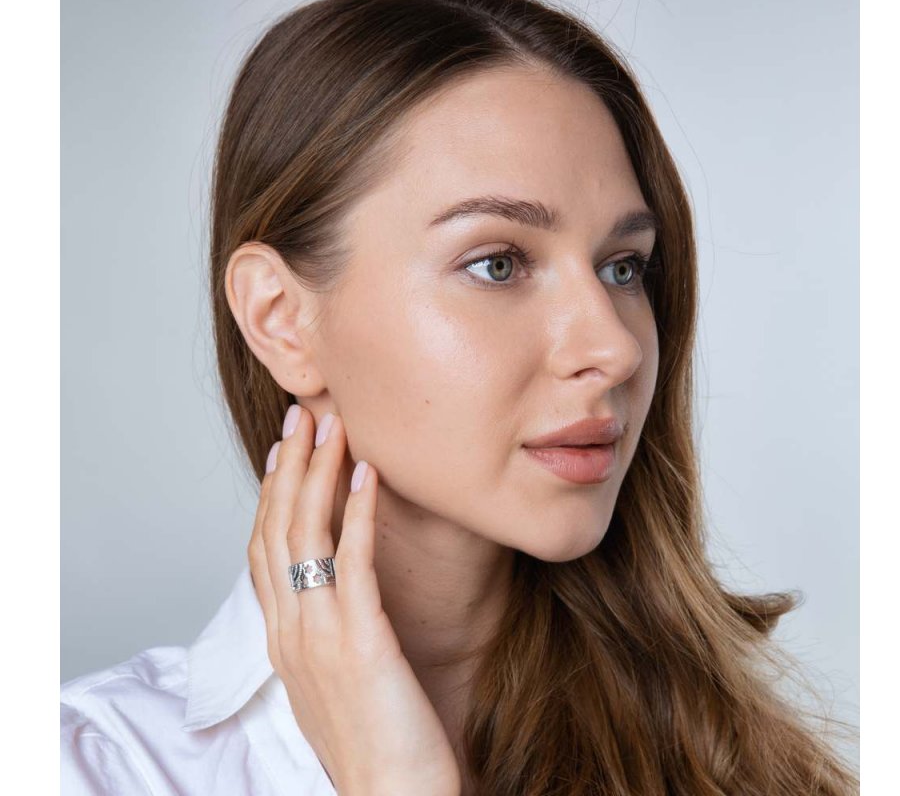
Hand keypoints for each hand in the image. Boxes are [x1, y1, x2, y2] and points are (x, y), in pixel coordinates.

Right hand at [248, 405, 462, 795]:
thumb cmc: (374, 743)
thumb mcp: (333, 680)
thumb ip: (324, 634)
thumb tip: (334, 595)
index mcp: (282, 640)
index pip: (264, 551)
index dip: (272, 495)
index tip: (284, 452)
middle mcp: (290, 631)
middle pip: (277, 530)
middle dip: (289, 467)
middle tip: (302, 417)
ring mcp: (319, 636)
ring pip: (306, 535)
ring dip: (318, 474)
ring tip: (333, 427)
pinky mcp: (361, 642)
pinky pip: (355, 562)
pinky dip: (358, 512)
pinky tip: (369, 475)